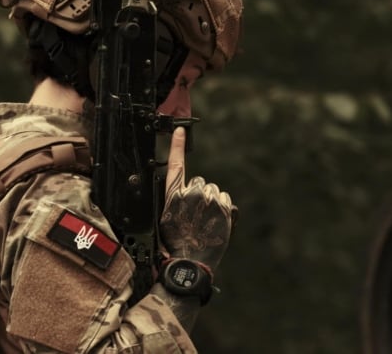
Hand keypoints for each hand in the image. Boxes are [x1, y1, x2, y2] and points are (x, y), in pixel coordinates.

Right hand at [160, 127, 237, 271]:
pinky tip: (215, 221)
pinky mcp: (224, 208)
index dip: (177, 145)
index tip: (181, 130)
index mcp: (173, 195)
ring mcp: (209, 200)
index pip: (176, 164)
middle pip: (199, 182)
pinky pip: (225, 198)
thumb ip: (176, 200)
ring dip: (212, 201)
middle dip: (199, 194)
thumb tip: (184, 192)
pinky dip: (223, 207)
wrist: (191, 261)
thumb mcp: (166, 218)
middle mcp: (191, 193)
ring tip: (205, 221)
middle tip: (195, 215)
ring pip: (213, 190)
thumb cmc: (175, 243)